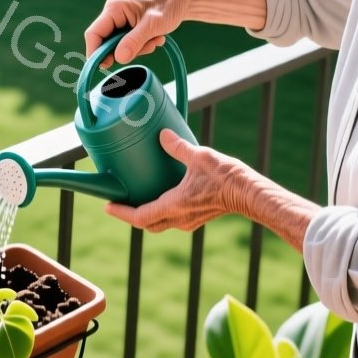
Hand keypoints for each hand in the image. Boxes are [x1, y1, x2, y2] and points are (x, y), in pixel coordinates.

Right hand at [85, 0, 194, 68]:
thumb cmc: (170, 5)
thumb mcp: (153, 26)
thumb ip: (134, 42)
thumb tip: (118, 59)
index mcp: (115, 7)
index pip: (94, 33)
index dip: (96, 52)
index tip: (105, 67)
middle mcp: (113, 10)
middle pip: (106, 41)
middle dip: (125, 50)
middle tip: (147, 48)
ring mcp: (120, 16)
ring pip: (118, 43)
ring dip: (137, 48)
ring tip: (155, 40)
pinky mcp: (128, 22)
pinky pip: (127, 40)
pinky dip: (140, 44)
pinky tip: (155, 38)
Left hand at [103, 129, 261, 232]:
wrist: (250, 193)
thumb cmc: (225, 177)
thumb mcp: (198, 156)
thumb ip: (177, 146)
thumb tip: (162, 134)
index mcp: (174, 206)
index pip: (139, 217)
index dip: (121, 212)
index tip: (107, 206)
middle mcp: (179, 218)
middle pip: (147, 224)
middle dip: (130, 215)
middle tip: (118, 203)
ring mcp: (189, 220)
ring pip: (160, 223)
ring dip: (146, 215)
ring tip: (136, 199)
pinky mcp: (198, 217)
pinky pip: (172, 219)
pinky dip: (160, 212)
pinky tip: (162, 196)